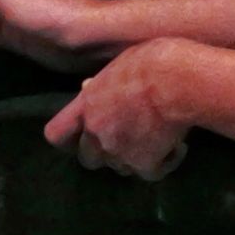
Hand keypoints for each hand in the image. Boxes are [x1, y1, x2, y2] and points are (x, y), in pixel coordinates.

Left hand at [45, 39, 191, 180]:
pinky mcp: (144, 165)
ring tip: (155, 137)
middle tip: (126, 137)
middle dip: (104, 152)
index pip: (56, 134)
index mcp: (86, 108)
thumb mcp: (117, 65)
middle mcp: (97, 135)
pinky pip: (151, 173)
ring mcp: (118, 154)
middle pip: (88, 159)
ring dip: (133, 157)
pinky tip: (177, 147)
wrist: (177, 81)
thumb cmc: (150, 61)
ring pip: (119, 167)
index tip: (79, 136)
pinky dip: (164, 162)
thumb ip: (100, 85)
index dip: (67, 139)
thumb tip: (86, 88)